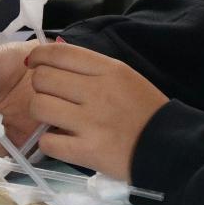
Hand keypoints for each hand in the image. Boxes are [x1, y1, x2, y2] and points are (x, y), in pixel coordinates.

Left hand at [23, 42, 167, 179]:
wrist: (170, 147)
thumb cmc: (146, 110)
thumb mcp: (124, 77)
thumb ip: (92, 68)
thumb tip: (54, 55)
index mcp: (108, 69)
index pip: (60, 53)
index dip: (39, 56)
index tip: (33, 62)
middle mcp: (97, 91)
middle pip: (43, 78)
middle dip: (39, 86)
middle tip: (49, 95)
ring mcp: (90, 122)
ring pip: (39, 107)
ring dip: (40, 112)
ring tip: (52, 118)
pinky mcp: (87, 151)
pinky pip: (48, 142)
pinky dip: (48, 142)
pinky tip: (59, 140)